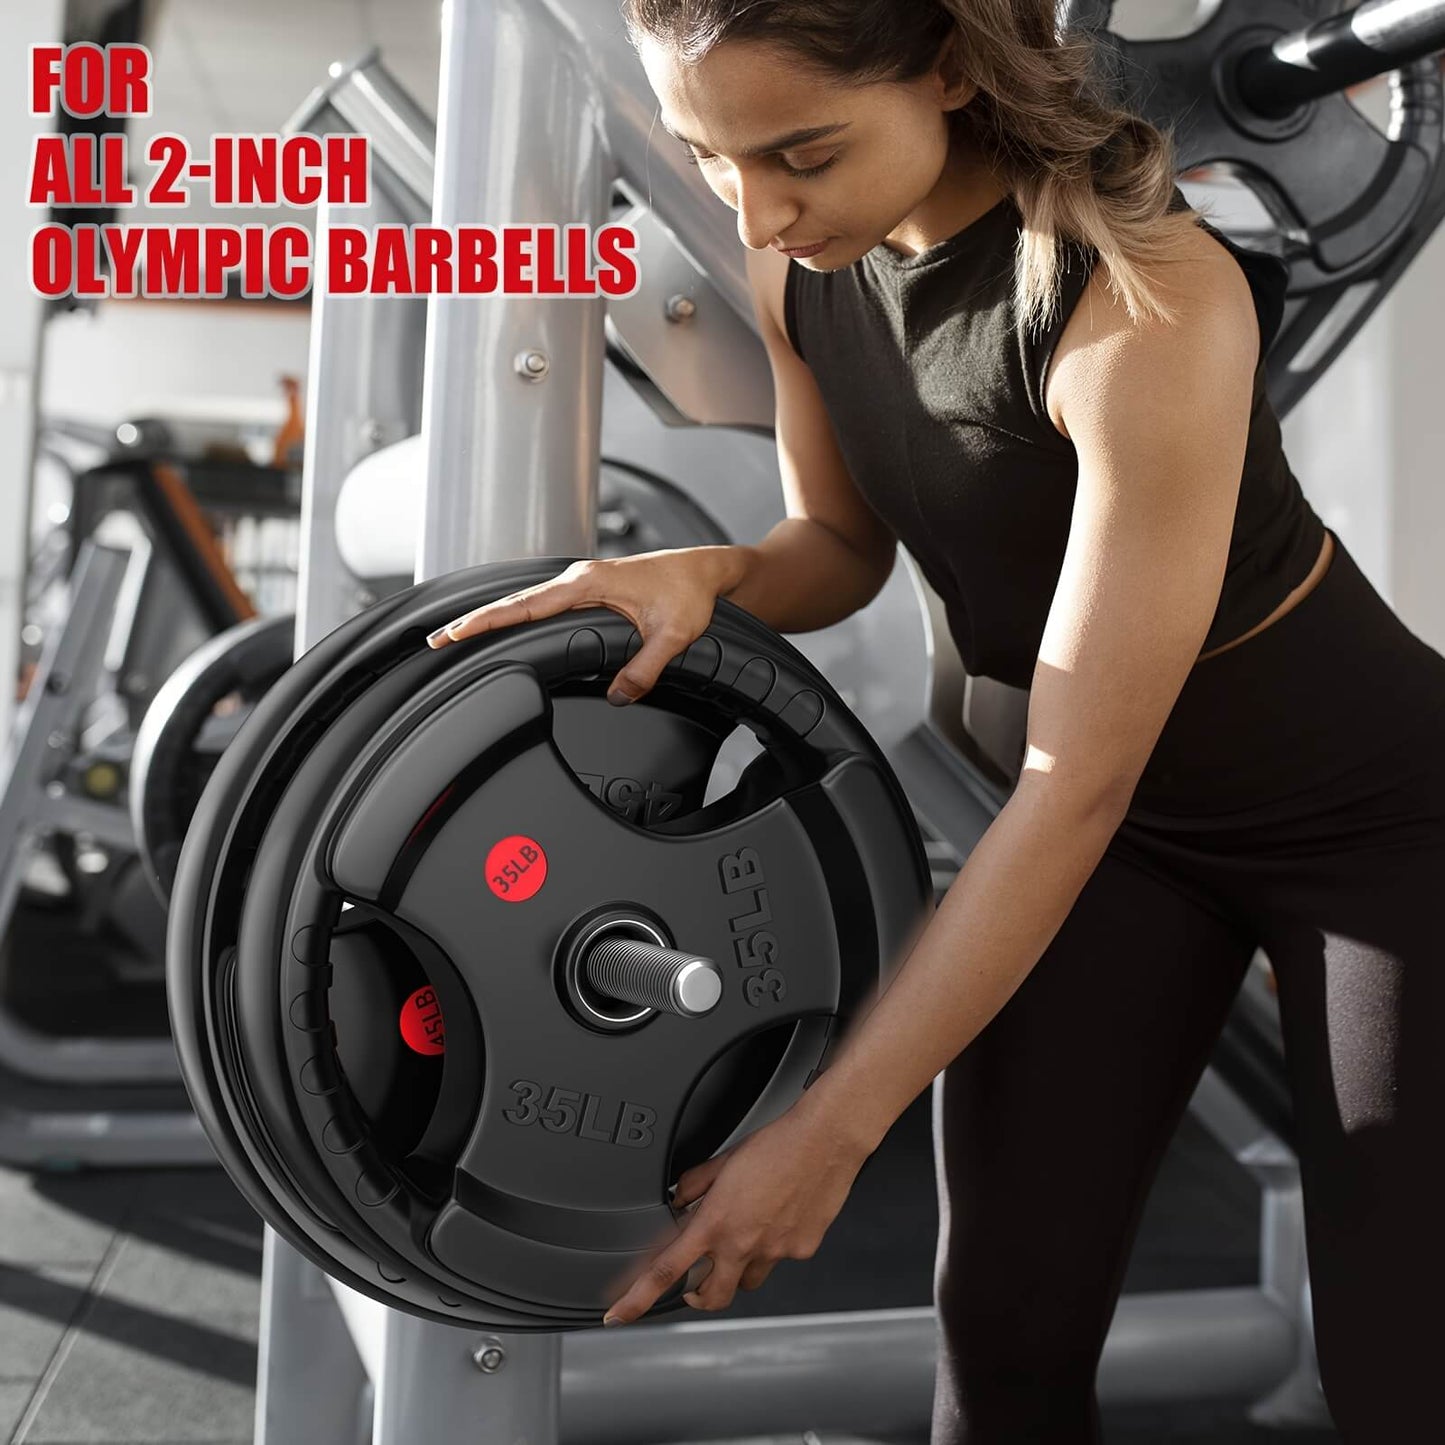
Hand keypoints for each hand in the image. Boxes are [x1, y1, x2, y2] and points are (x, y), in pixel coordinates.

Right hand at [424, 547, 745, 704]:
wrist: (707, 571)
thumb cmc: (691, 593)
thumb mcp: (674, 636)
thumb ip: (645, 668)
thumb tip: (620, 698)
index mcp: (589, 583)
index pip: (526, 606)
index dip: (487, 620)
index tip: (454, 632)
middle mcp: (579, 578)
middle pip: (514, 602)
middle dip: (474, 620)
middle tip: (437, 639)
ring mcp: (581, 582)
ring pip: (526, 602)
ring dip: (493, 616)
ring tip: (458, 635)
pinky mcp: (589, 589)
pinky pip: (542, 603)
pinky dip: (516, 613)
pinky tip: (503, 627)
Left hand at [600, 1096, 872, 1324]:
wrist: (824, 1141)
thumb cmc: (777, 1146)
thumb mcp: (723, 1160)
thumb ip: (696, 1184)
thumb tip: (681, 1197)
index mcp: (715, 1222)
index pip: (665, 1269)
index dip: (637, 1297)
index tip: (620, 1314)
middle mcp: (742, 1244)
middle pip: (710, 1296)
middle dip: (698, 1295)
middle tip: (695, 1283)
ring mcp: (774, 1252)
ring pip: (748, 1281)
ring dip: (738, 1270)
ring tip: (747, 1236)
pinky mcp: (800, 1251)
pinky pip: (780, 1260)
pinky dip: (774, 1247)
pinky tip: (780, 1219)